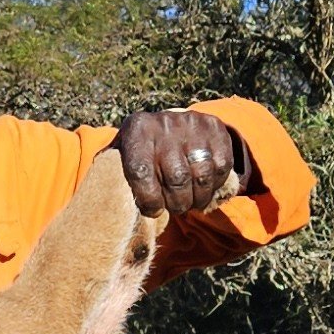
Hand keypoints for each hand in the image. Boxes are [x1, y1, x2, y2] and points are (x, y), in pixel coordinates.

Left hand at [116, 108, 245, 215]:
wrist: (166, 124)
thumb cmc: (140, 153)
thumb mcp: (121, 160)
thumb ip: (116, 180)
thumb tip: (111, 209)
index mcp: (136, 130)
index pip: (141, 172)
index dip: (149, 199)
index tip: (154, 211)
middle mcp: (164, 122)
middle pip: (177, 178)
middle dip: (178, 203)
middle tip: (176, 208)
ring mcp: (191, 123)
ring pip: (201, 176)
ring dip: (198, 198)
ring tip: (192, 202)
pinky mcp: (214, 126)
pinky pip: (222, 166)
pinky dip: (216, 184)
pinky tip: (205, 187)